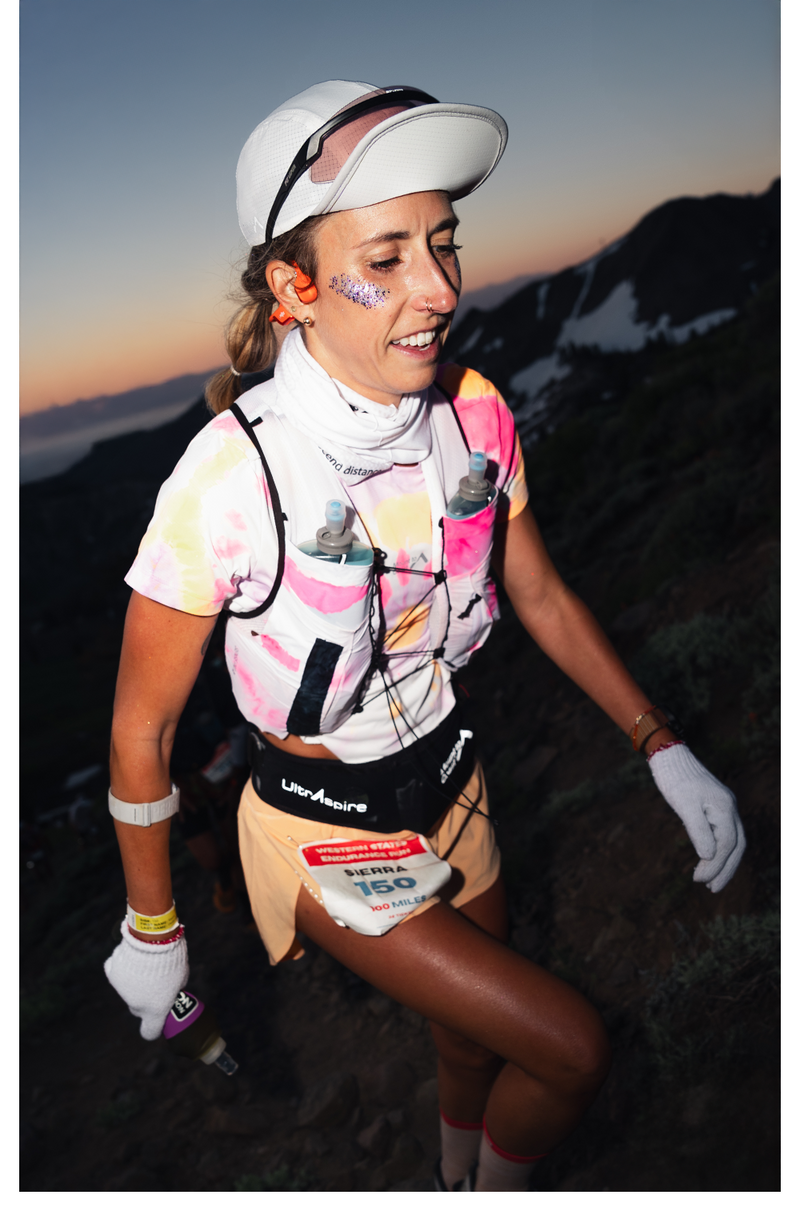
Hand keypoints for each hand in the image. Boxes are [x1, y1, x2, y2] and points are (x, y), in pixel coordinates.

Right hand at [104, 921, 188, 1038]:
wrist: (153, 940)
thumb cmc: (173, 958)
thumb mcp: (182, 976)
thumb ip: (174, 988)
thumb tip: (169, 988)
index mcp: (155, 1010)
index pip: (150, 1032)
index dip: (154, 1026)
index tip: (158, 1021)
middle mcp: (136, 1004)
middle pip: (138, 1007)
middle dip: (145, 998)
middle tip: (156, 982)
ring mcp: (122, 989)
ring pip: (128, 989)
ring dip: (135, 980)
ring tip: (146, 962)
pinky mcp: (112, 972)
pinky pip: (118, 972)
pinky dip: (123, 967)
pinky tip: (133, 956)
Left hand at [648, 744, 745, 892]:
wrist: (670, 756)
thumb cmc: (675, 779)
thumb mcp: (684, 805)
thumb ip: (698, 830)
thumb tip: (710, 856)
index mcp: (724, 808)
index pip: (726, 845)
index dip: (715, 865)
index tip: (698, 880)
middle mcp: (729, 808)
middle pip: (736, 846)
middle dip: (725, 869)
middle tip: (711, 889)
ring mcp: (724, 807)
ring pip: (732, 841)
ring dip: (723, 862)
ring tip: (709, 881)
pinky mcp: (715, 806)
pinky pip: (723, 833)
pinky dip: (718, 849)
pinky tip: (707, 859)